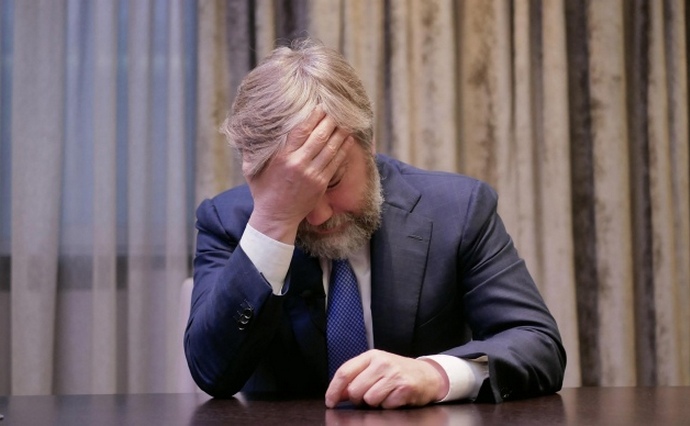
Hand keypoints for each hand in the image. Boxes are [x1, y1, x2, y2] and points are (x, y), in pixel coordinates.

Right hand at [245, 106, 352, 243]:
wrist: (276, 217)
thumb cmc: (262, 191)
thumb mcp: (251, 169)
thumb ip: (252, 150)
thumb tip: (248, 130)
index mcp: (282, 157)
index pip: (301, 131)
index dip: (313, 117)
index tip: (320, 106)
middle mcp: (299, 164)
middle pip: (319, 137)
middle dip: (330, 121)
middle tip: (337, 110)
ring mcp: (312, 175)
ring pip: (331, 149)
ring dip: (340, 133)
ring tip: (346, 121)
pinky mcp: (321, 184)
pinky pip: (336, 163)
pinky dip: (343, 150)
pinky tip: (348, 140)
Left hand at [325, 349, 449, 408]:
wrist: (427, 375)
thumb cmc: (397, 372)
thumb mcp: (375, 368)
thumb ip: (355, 378)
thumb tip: (336, 394)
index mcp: (371, 356)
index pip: (344, 372)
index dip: (334, 390)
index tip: (330, 401)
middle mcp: (382, 362)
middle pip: (355, 389)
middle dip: (358, 399)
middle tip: (368, 396)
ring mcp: (394, 374)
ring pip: (369, 399)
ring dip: (375, 402)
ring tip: (385, 394)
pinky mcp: (405, 387)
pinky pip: (386, 405)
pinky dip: (388, 405)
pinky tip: (395, 397)